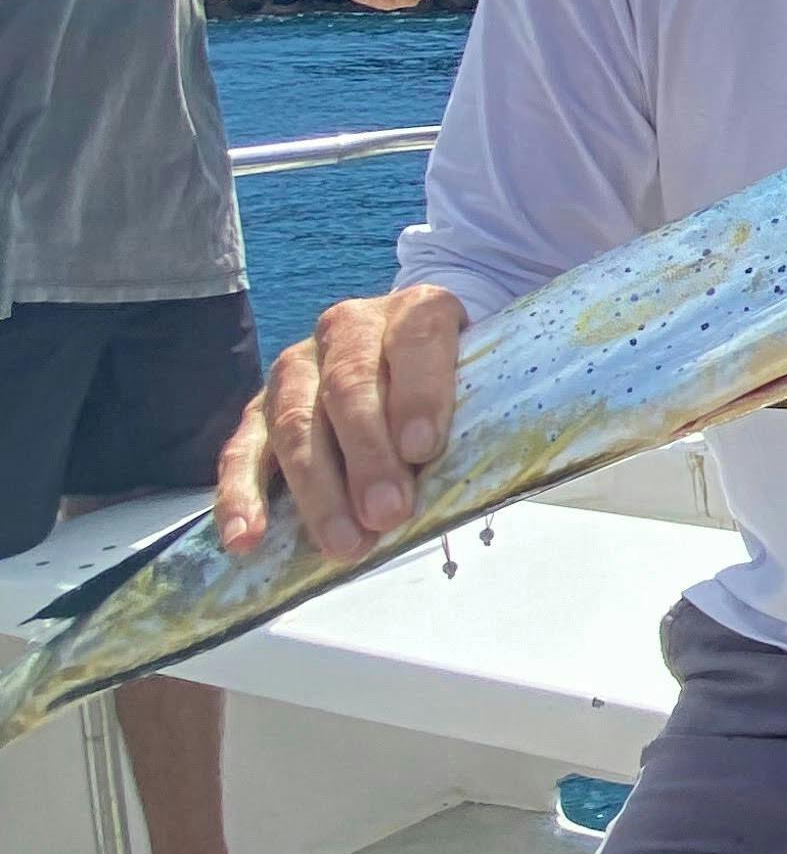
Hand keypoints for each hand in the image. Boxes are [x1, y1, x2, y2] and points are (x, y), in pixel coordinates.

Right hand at [215, 284, 463, 563]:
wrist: (409, 355)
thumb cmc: (454, 381)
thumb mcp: (479, 381)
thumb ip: (474, 413)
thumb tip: (472, 479)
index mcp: (416, 310)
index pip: (416, 340)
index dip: (419, 393)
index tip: (423, 450)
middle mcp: (348, 328)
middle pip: (349, 387)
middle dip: (368, 456)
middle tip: (387, 514)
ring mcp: (296, 367)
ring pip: (295, 422)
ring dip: (317, 488)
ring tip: (345, 543)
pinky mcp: (259, 408)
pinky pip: (242, 450)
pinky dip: (241, 496)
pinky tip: (246, 538)